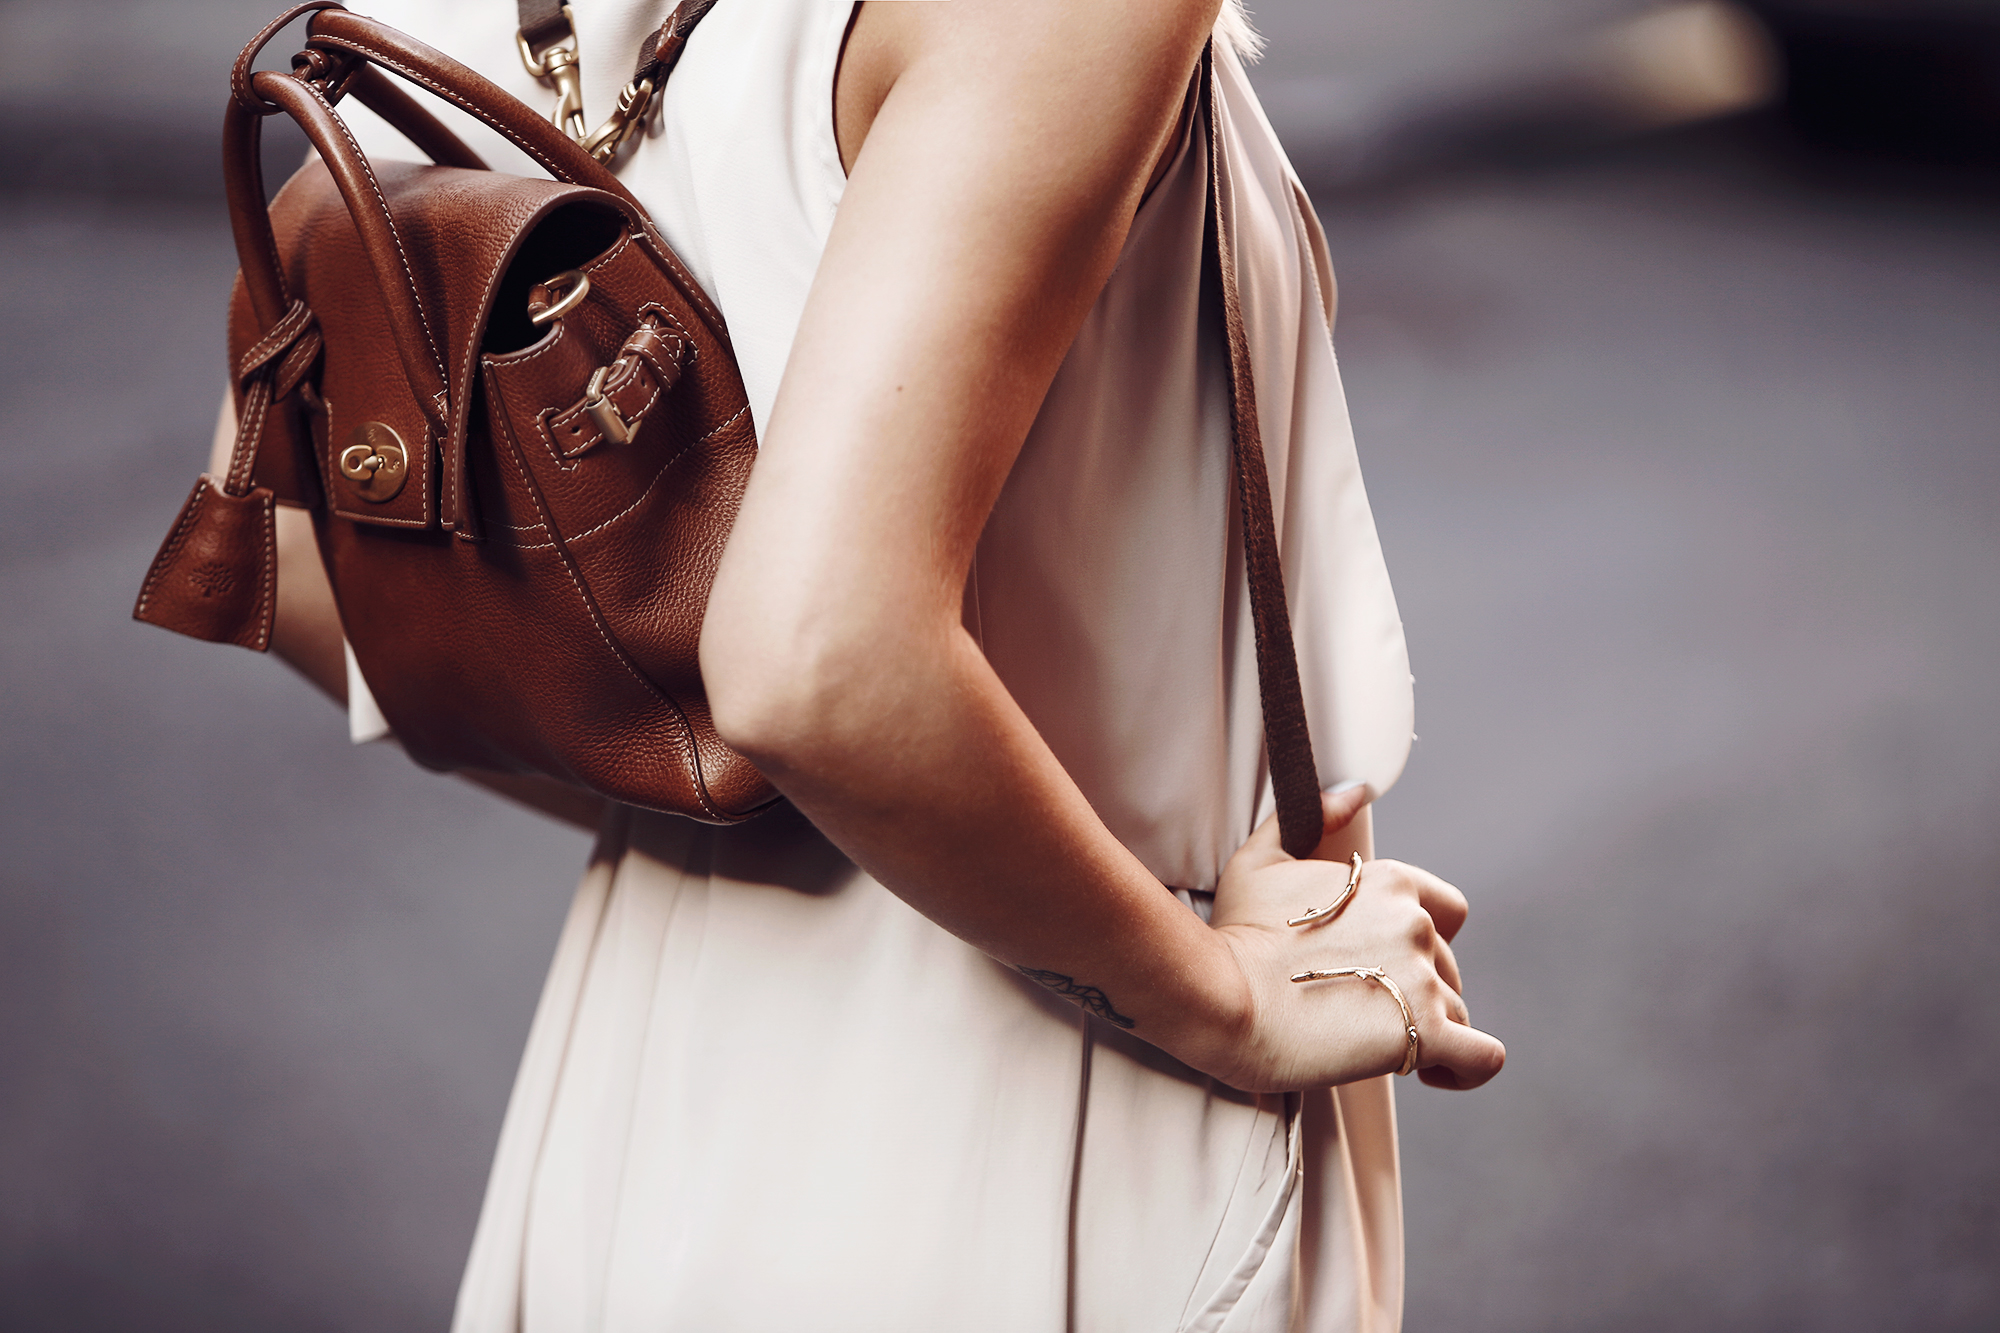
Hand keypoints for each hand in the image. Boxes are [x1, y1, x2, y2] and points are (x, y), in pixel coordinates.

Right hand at [1199, 787, 1506, 1092]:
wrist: (1219, 996)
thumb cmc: (1233, 935)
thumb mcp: (1262, 861)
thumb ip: (1311, 817)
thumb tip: (1355, 789)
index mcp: (1388, 882)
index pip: (1445, 912)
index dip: (1422, 943)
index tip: (1382, 966)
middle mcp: (1414, 923)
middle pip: (1446, 966)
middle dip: (1412, 990)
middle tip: (1357, 1011)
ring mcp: (1422, 977)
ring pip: (1456, 1010)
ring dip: (1425, 1029)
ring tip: (1371, 1045)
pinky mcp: (1425, 1031)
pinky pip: (1482, 1057)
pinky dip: (1466, 1069)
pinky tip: (1431, 1073)